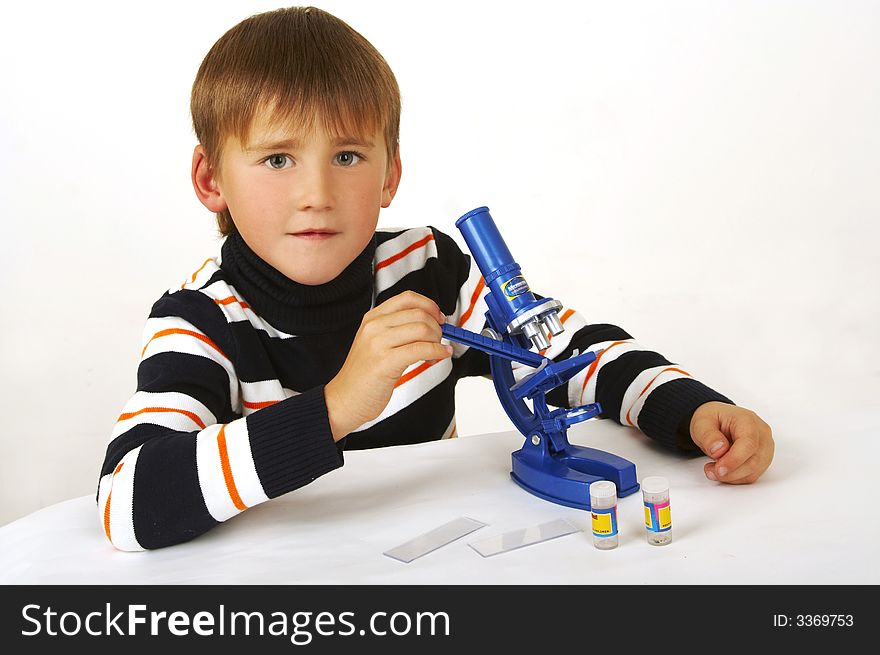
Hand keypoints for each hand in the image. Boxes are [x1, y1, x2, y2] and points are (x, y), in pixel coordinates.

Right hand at [324, 291, 451, 440]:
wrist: (344, 399)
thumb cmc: (363, 376)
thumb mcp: (376, 344)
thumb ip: (398, 331)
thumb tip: (431, 324)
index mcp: (372, 318)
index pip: (407, 298)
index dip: (430, 305)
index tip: (439, 317)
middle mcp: (374, 326)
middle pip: (418, 313)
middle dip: (437, 326)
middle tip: (440, 339)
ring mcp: (378, 343)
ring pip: (422, 329)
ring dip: (438, 340)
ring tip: (438, 351)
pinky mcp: (385, 361)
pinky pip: (421, 349)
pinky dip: (438, 351)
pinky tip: (440, 356)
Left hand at [689, 402, 773, 483]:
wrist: (717, 420)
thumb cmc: (713, 420)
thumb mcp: (702, 422)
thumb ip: (708, 435)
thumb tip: (719, 450)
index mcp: (748, 420)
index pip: (749, 443)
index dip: (735, 459)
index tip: (719, 469)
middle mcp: (761, 434)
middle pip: (754, 460)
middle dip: (731, 472)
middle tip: (710, 471)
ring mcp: (764, 448)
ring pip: (754, 471)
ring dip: (731, 476)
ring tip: (712, 469)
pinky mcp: (762, 460)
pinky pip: (751, 475)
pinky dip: (735, 478)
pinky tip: (722, 471)